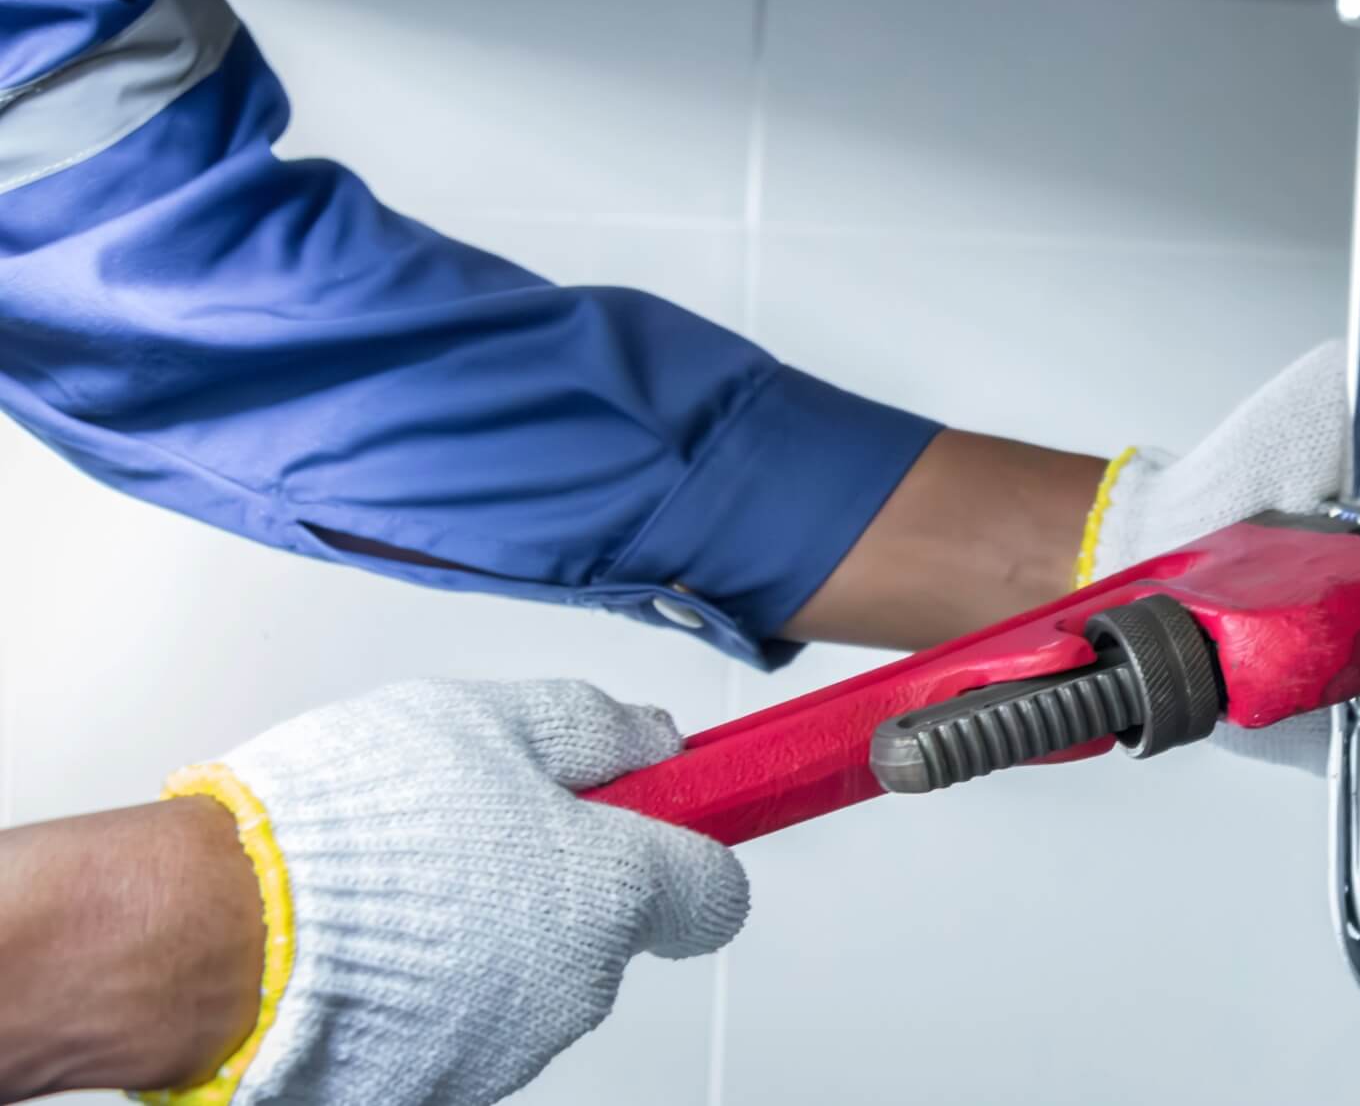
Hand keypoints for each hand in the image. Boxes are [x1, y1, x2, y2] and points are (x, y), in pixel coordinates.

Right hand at [158, 679, 747, 1105]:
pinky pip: (467, 1019)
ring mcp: (512, 1045)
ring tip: (406, 880)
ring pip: (534, 974)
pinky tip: (377, 938)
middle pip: (609, 928)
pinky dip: (438, 985)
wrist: (215, 935)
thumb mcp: (490, 720)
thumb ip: (594, 729)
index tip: (665, 816)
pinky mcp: (445, 1085)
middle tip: (481, 829)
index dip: (691, 844)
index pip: (714, 891)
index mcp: (610, 890)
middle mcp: (579, 982)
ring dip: (495, 931)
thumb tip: (656, 738)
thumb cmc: (349, 826)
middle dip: (563, 880)